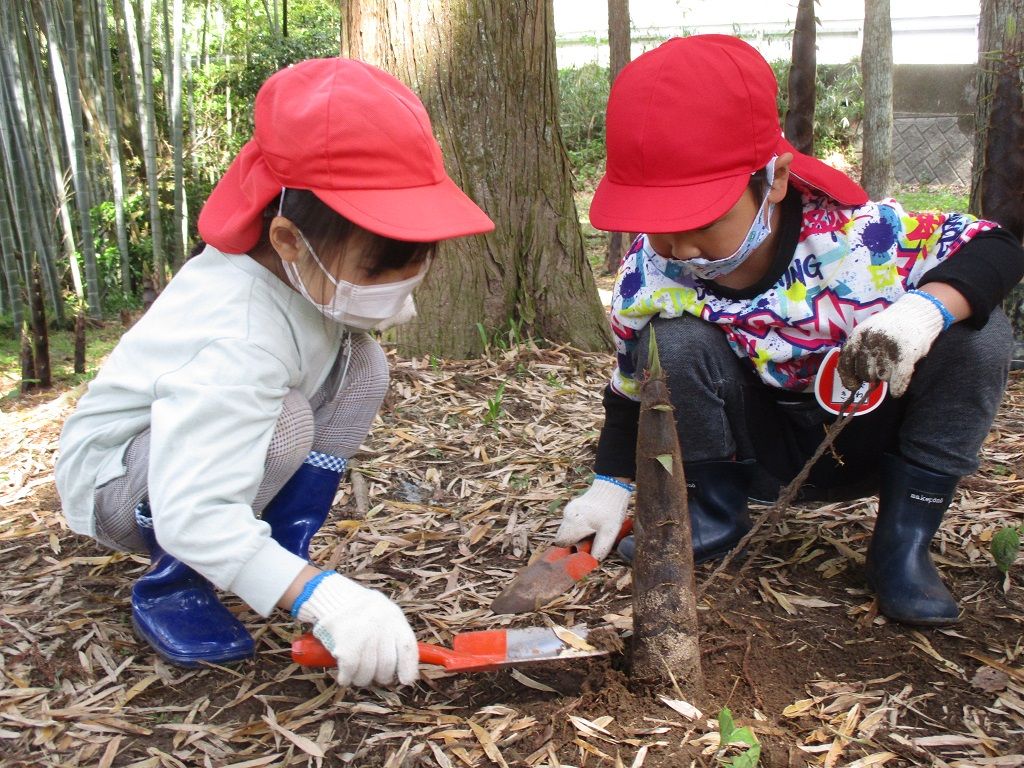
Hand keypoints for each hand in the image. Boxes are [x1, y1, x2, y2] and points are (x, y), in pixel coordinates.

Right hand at [295, 573, 417, 686]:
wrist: (330, 597)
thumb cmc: (359, 608)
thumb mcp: (383, 612)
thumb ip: (394, 634)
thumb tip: (407, 667)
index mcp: (394, 617)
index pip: (408, 648)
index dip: (408, 668)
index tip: (406, 680)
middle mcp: (381, 627)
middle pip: (387, 664)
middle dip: (382, 676)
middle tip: (376, 677)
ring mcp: (364, 637)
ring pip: (368, 672)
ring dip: (362, 679)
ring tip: (358, 677)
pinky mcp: (346, 646)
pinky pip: (350, 671)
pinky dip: (347, 678)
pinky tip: (344, 677)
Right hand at [552, 477, 632, 559]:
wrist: (612, 487)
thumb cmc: (611, 510)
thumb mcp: (609, 532)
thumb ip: (600, 549)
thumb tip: (593, 562)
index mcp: (574, 523)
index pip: (562, 543)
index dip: (568, 552)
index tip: (577, 556)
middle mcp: (568, 516)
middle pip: (563, 537)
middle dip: (572, 544)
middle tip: (587, 546)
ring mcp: (569, 510)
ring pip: (567, 529)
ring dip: (575, 536)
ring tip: (591, 534)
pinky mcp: (573, 506)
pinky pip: (571, 521)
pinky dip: (577, 528)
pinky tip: (591, 526)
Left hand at [838, 290, 947, 397]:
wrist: (916, 312)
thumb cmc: (889, 326)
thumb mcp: (867, 331)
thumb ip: (857, 349)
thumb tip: (851, 380)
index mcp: (858, 334)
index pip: (846, 362)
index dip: (848, 377)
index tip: (853, 386)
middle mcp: (871, 341)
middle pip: (864, 373)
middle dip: (871, 374)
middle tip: (882, 365)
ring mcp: (888, 347)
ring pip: (881, 377)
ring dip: (886, 376)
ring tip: (894, 362)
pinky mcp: (906, 354)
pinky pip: (898, 378)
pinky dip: (897, 387)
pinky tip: (896, 392)